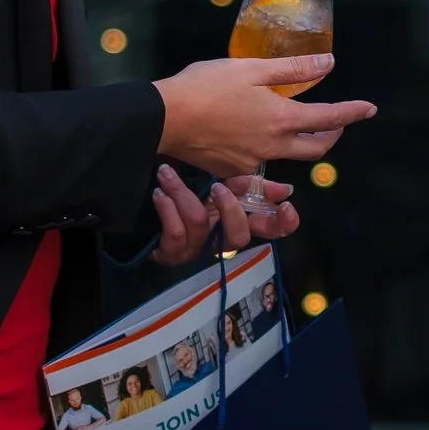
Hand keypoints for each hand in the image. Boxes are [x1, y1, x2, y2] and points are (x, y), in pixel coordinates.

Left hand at [146, 168, 300, 266]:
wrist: (142, 208)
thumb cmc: (185, 194)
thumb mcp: (219, 185)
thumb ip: (251, 186)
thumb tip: (285, 189)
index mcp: (236, 222)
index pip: (271, 230)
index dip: (284, 223)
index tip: (286, 205)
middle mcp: (220, 241)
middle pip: (238, 237)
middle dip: (230, 209)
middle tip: (217, 187)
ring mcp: (196, 250)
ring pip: (201, 225)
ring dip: (183, 195)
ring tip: (167, 175)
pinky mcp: (171, 254)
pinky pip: (175, 233)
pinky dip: (167, 209)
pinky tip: (159, 194)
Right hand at [154, 54, 374, 173]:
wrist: (163, 119)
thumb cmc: (205, 87)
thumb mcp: (251, 69)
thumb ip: (292, 70)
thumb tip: (328, 64)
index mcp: (281, 119)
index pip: (330, 118)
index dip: (353, 113)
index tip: (369, 109)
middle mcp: (273, 147)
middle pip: (315, 149)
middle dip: (331, 136)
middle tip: (336, 124)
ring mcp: (252, 162)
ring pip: (287, 156)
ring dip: (299, 142)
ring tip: (293, 122)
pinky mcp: (232, 171)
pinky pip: (258, 162)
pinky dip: (266, 147)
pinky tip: (252, 132)